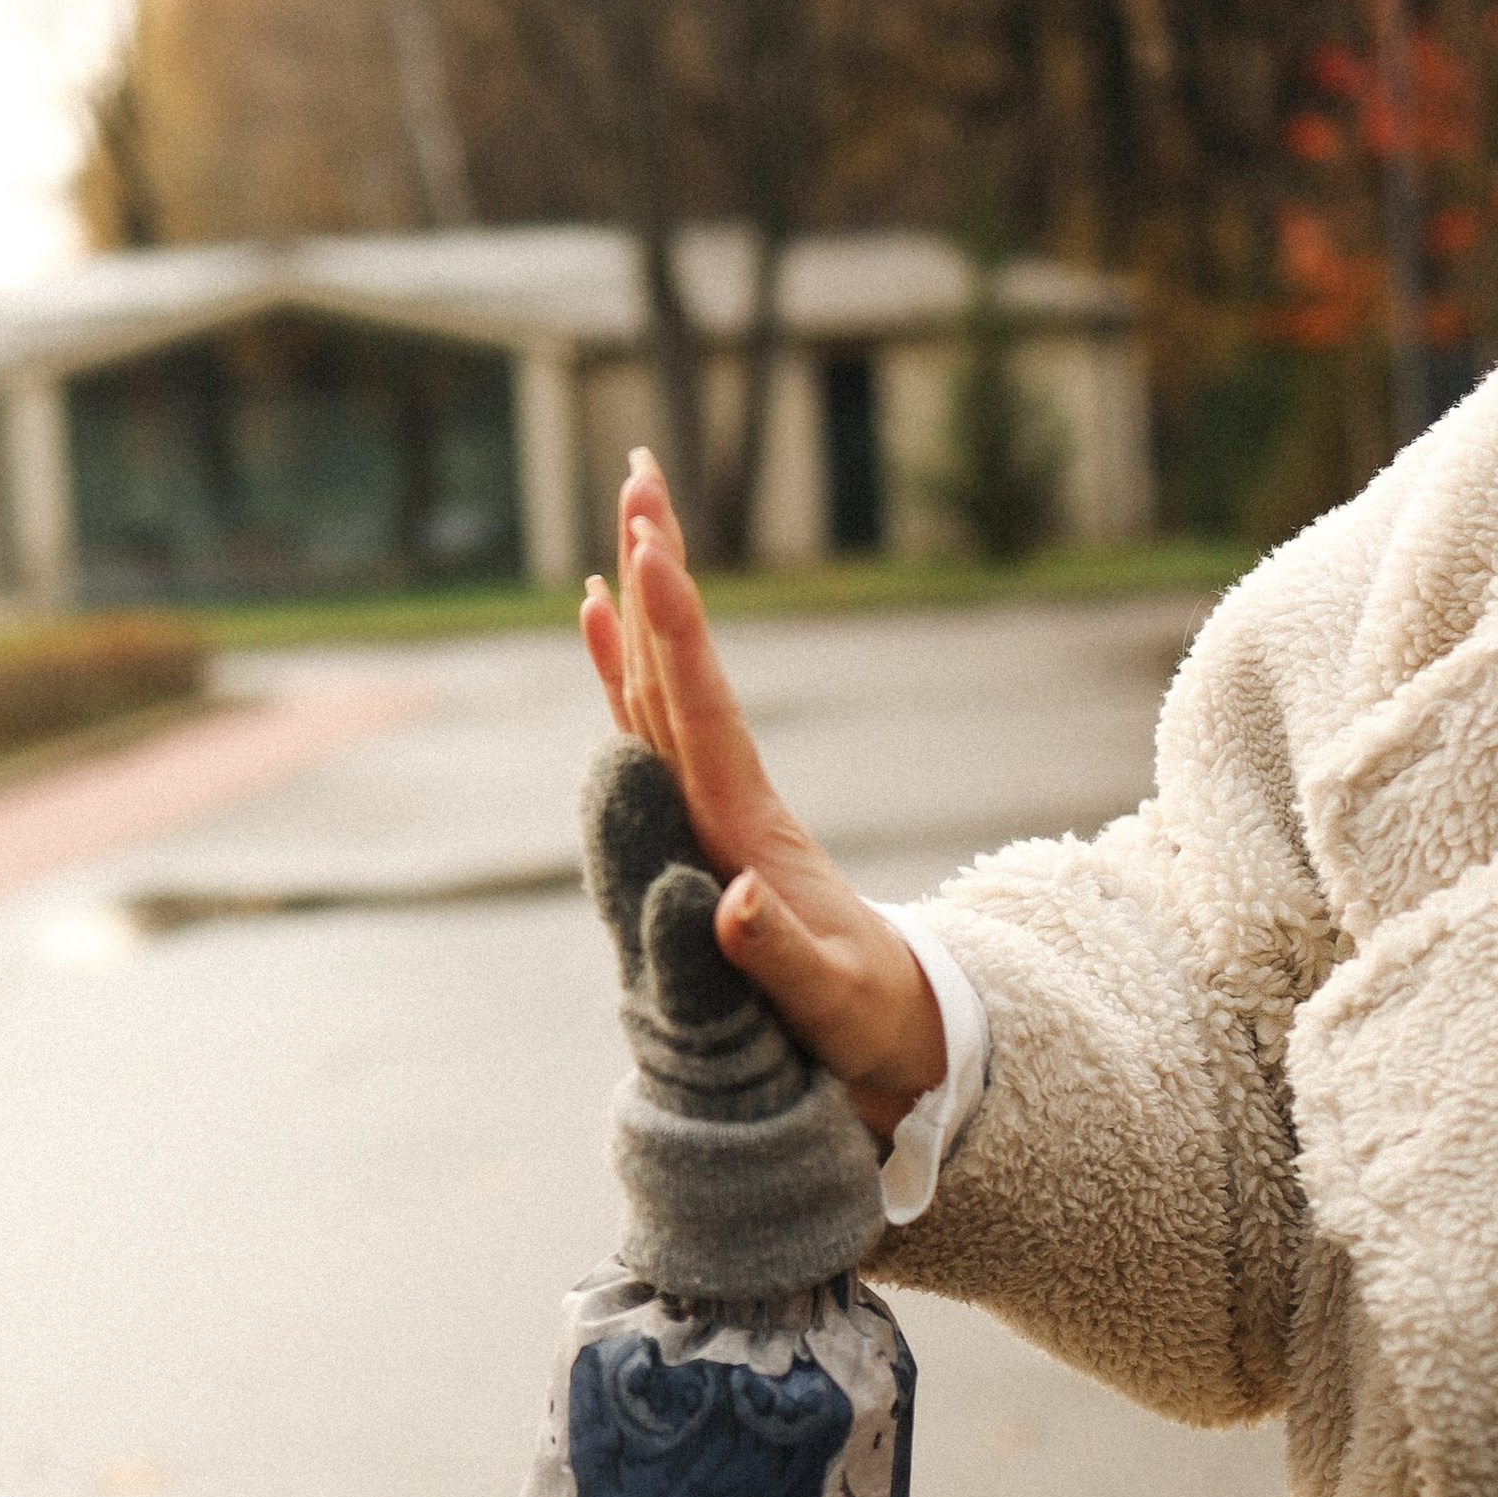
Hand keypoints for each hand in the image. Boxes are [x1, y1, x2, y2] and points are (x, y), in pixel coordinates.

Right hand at [580, 451, 945, 1139]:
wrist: (898, 1024)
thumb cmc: (862, 1018)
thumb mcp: (826, 1000)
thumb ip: (779, 956)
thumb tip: (735, 902)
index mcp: (746, 829)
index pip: (704, 713)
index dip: (675, 635)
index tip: (653, 553)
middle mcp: (727, 794)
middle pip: (682, 666)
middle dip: (660, 570)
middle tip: (640, 472)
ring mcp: (716, 797)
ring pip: (666, 678)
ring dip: (646, 591)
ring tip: (629, 504)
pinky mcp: (704, 812)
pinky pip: (651, 724)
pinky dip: (622, 665)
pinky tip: (599, 610)